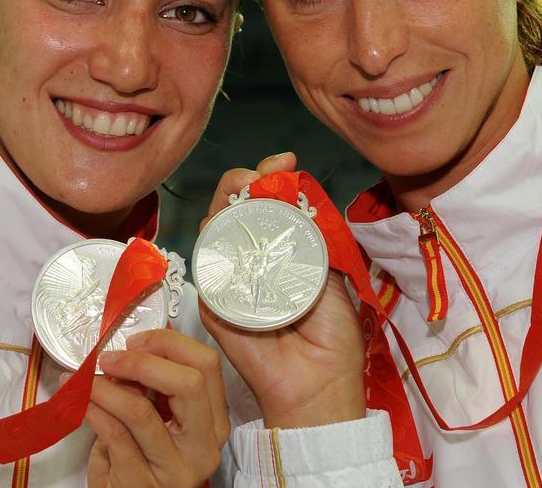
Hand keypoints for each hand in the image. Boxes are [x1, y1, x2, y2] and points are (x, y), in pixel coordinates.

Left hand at [84, 329, 228, 487]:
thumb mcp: (161, 422)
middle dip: (141, 362)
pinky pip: (114, 434)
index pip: (207, 366)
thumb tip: (136, 346)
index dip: (169, 343)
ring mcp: (174, 469)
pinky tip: (84, 404)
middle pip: (188, 383)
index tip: (137, 342)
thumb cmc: (142, 463)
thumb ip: (157, 387)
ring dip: (105, 388)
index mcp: (214, 423)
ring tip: (86, 381)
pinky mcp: (141, 484)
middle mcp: (203, 447)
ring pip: (141, 410)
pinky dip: (93, 411)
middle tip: (110, 359)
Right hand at [199, 153, 366, 428]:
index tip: (284, 161)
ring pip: (215, 230)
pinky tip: (225, 229)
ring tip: (242, 192)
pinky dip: (214, 244)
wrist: (321, 380)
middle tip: (255, 174)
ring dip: (225, 205)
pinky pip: (208, 267)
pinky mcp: (215, 303)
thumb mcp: (330, 273)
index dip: (270, 176)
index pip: (268, 203)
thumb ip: (311, 237)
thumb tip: (294, 195)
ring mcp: (231, 279)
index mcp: (282, 249)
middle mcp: (252, 259)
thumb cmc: (332, 333)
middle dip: (241, 181)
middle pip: (234, 208)